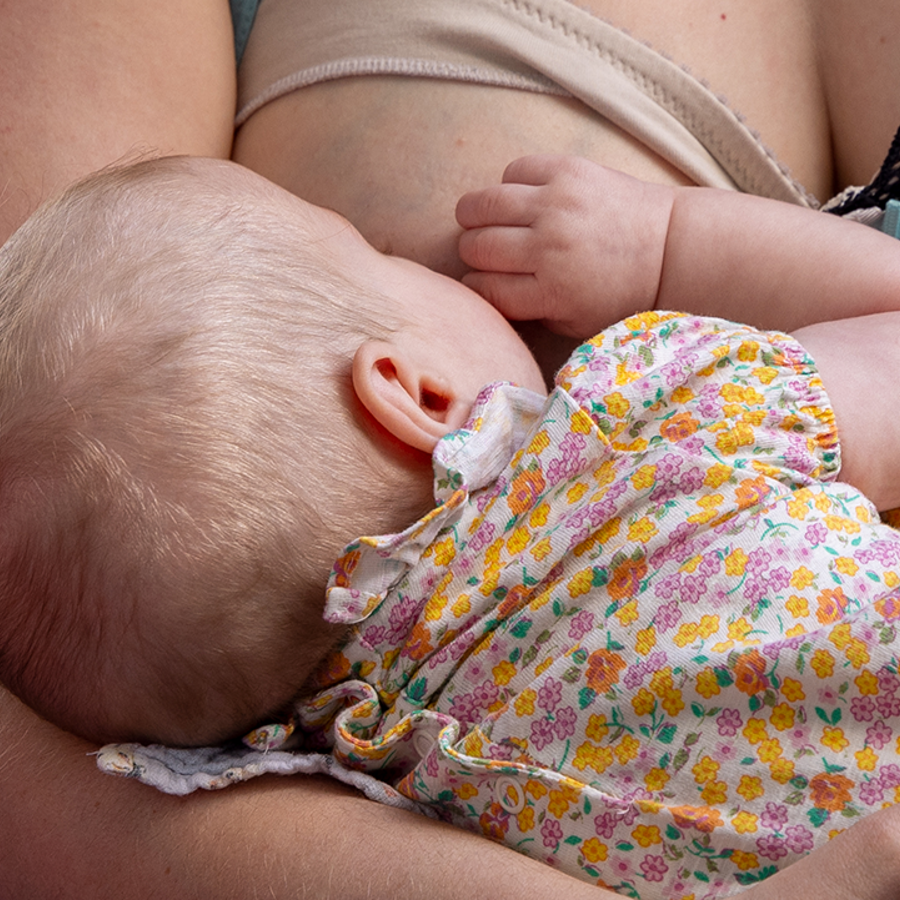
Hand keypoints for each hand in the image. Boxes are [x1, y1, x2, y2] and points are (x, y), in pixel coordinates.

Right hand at [456, 154, 674, 337]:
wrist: (670, 250)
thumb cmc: (620, 294)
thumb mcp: (572, 322)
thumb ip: (526, 310)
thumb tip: (485, 289)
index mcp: (550, 291)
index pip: (482, 288)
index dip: (475, 288)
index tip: (483, 284)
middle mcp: (549, 247)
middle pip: (476, 247)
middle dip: (473, 254)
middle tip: (487, 254)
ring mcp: (557, 205)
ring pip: (482, 205)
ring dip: (476, 217)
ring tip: (486, 223)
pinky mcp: (568, 170)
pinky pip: (514, 170)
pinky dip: (511, 186)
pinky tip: (524, 200)